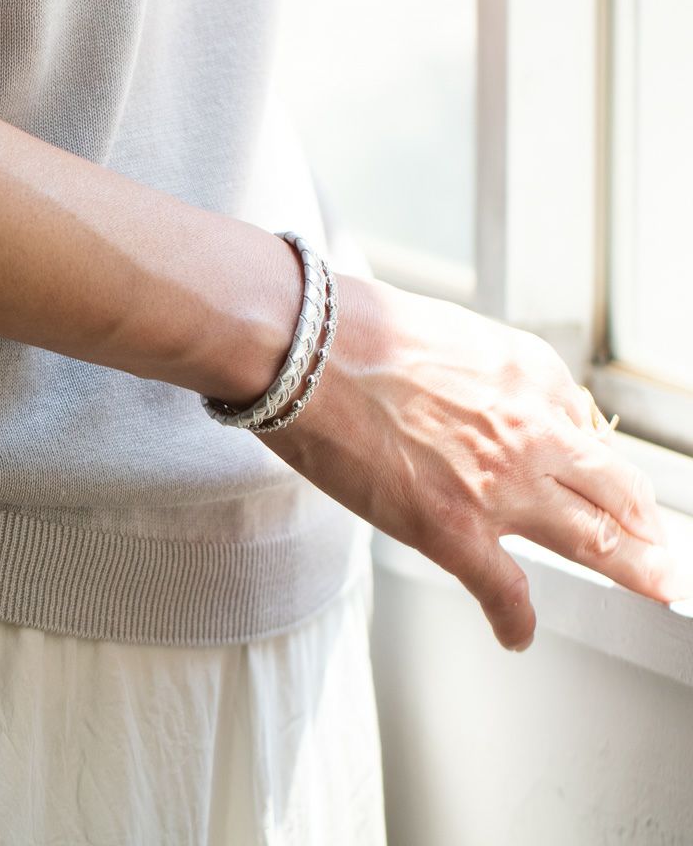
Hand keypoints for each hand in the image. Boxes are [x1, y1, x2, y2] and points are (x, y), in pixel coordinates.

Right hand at [258, 273, 688, 650]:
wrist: (306, 349)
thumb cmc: (360, 331)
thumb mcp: (453, 332)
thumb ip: (492, 375)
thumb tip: (504, 409)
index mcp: (529, 373)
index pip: (586, 430)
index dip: (598, 464)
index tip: (606, 482)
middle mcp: (531, 429)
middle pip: (616, 490)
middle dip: (646, 525)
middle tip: (662, 550)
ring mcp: (498, 485)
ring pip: (593, 540)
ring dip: (633, 569)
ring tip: (652, 586)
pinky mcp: (453, 531)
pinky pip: (505, 591)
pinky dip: (516, 619)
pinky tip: (518, 632)